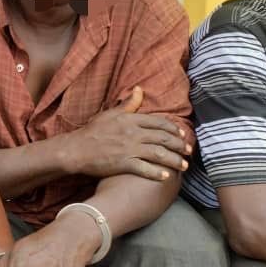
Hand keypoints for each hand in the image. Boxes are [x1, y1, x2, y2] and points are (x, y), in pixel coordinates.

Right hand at [66, 86, 190, 180]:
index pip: (158, 123)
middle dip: (179, 145)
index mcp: (131, 119)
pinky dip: (156, 173)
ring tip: (183, 166)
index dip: (173, 129)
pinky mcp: (123, 164)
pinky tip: (165, 176)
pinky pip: (144, 169)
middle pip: (163, 138)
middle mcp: (132, 133)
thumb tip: (139, 89)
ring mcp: (128, 149)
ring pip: (158, 154)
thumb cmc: (92, 131)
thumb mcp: (110, 113)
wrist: (76, 149)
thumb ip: (128, 103)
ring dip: (174, 160)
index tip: (183, 134)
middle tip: (189, 150)